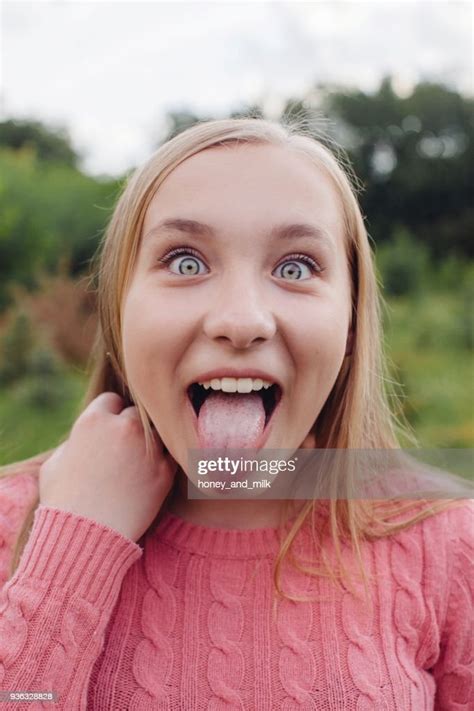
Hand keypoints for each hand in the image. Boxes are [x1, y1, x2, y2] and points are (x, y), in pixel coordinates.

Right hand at [39, 392, 177, 541]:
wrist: (84, 538)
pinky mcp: (165, 472)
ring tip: (138, 464)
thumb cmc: (63, 502)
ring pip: (157, 433)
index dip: (109, 415)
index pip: (111, 401)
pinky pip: (170, 457)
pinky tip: (149, 477)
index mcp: (94, 421)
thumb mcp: (54, 463)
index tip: (108, 431)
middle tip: (125, 449)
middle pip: (136, 414)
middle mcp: (124, 428)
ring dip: (150, 443)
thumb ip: (74, 442)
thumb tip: (87, 439)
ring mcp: (148, 449)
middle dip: (130, 427)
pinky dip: (162, 465)